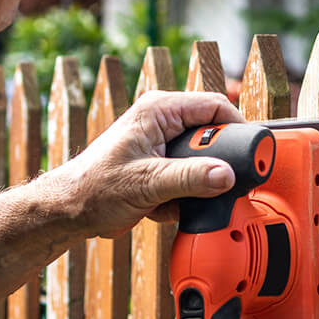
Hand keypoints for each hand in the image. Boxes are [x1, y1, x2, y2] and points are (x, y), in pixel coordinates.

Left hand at [45, 90, 243, 237]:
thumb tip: (226, 175)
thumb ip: (190, 178)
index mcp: (159, 110)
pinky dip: (183, 196)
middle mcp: (163, 121)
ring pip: (203, 159)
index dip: (237, 128)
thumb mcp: (147, 183)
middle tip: (214, 185)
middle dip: (215, 164)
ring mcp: (162, 144)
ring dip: (197, 184)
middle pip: (212, 134)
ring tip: (179, 199)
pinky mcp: (161, 165)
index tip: (251, 154)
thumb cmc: (94, 188)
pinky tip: (165, 206)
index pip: (215, 106)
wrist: (68, 212)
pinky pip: (190, 176)